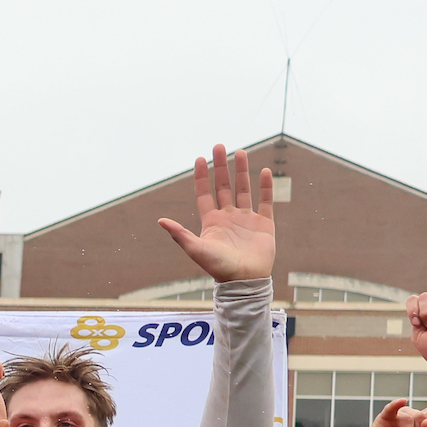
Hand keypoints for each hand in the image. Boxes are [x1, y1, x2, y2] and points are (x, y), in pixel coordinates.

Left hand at [157, 145, 274, 282]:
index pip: (204, 194)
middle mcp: (228, 217)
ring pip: (243, 189)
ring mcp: (246, 218)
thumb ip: (179, 234)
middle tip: (219, 146)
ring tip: (241, 152)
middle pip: (223, 186)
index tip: (200, 158)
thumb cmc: (219, 268)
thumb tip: (160, 221)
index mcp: (211, 222)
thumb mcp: (196, 250)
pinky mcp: (263, 223)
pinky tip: (264, 171)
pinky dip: (265, 186)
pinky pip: (265, 200)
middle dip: (221, 166)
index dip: (202, 177)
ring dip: (242, 171)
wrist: (244, 281)